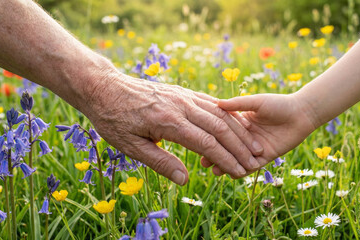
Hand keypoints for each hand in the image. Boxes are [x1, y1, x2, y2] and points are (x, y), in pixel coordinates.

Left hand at [82, 71, 263, 184]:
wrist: (104, 87)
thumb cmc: (114, 119)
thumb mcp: (131, 146)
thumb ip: (160, 162)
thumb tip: (185, 180)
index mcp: (168, 122)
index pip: (206, 144)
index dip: (226, 159)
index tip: (240, 172)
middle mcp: (181, 106)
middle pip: (219, 127)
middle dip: (239, 146)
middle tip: (255, 161)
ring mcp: (183, 95)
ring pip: (219, 113)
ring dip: (238, 130)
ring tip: (253, 144)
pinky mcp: (182, 91)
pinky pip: (211, 102)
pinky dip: (227, 114)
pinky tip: (237, 123)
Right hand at [201, 93, 317, 175]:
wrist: (301, 113)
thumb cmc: (278, 104)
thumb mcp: (256, 102)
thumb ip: (237, 104)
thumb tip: (216, 102)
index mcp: (239, 123)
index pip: (221, 133)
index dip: (210, 139)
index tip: (198, 143)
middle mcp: (245, 137)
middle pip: (226, 149)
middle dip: (215, 156)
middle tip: (203, 162)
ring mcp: (254, 148)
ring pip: (237, 160)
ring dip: (226, 166)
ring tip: (215, 170)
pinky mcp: (266, 157)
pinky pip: (252, 167)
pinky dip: (242, 171)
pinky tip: (232, 174)